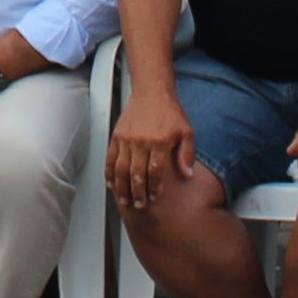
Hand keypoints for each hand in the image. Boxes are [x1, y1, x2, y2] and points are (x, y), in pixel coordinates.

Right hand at [105, 89, 196, 218]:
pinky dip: (109, 173)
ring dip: (122, 187)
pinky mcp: (117, 136)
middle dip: (137, 192)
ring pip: (121, 168)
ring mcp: (126, 139)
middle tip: (139, 205)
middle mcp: (141, 141)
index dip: (154, 187)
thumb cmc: (171, 113)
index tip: (154, 198)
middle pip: (136, 173)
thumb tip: (188, 175)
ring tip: (124, 200)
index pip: (155, 171)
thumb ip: (187, 154)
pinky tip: (111, 184)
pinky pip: (111, 158)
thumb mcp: (186, 132)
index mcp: (160, 142)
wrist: (152, 92)